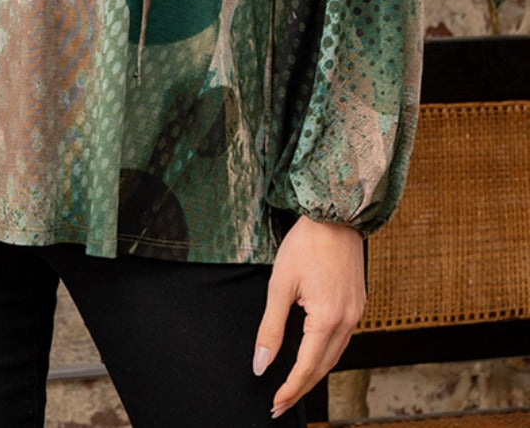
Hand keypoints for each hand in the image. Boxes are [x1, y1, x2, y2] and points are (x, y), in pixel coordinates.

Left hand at [252, 216, 365, 418]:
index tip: (274, 404)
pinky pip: (343, 340)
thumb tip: (261, 364)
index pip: (306, 367)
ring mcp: (356, 314)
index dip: (289, 389)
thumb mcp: (280, 284)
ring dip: (314, 373)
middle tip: (280, 403)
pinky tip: (313, 355)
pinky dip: (327, 354)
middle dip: (301, 388)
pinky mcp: (358, 305)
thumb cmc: (306, 244)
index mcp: (327, 320)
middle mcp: (347, 322)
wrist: (336, 215)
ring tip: (293, 385)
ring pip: (335, 356)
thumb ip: (270, 328)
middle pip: (323, 368)